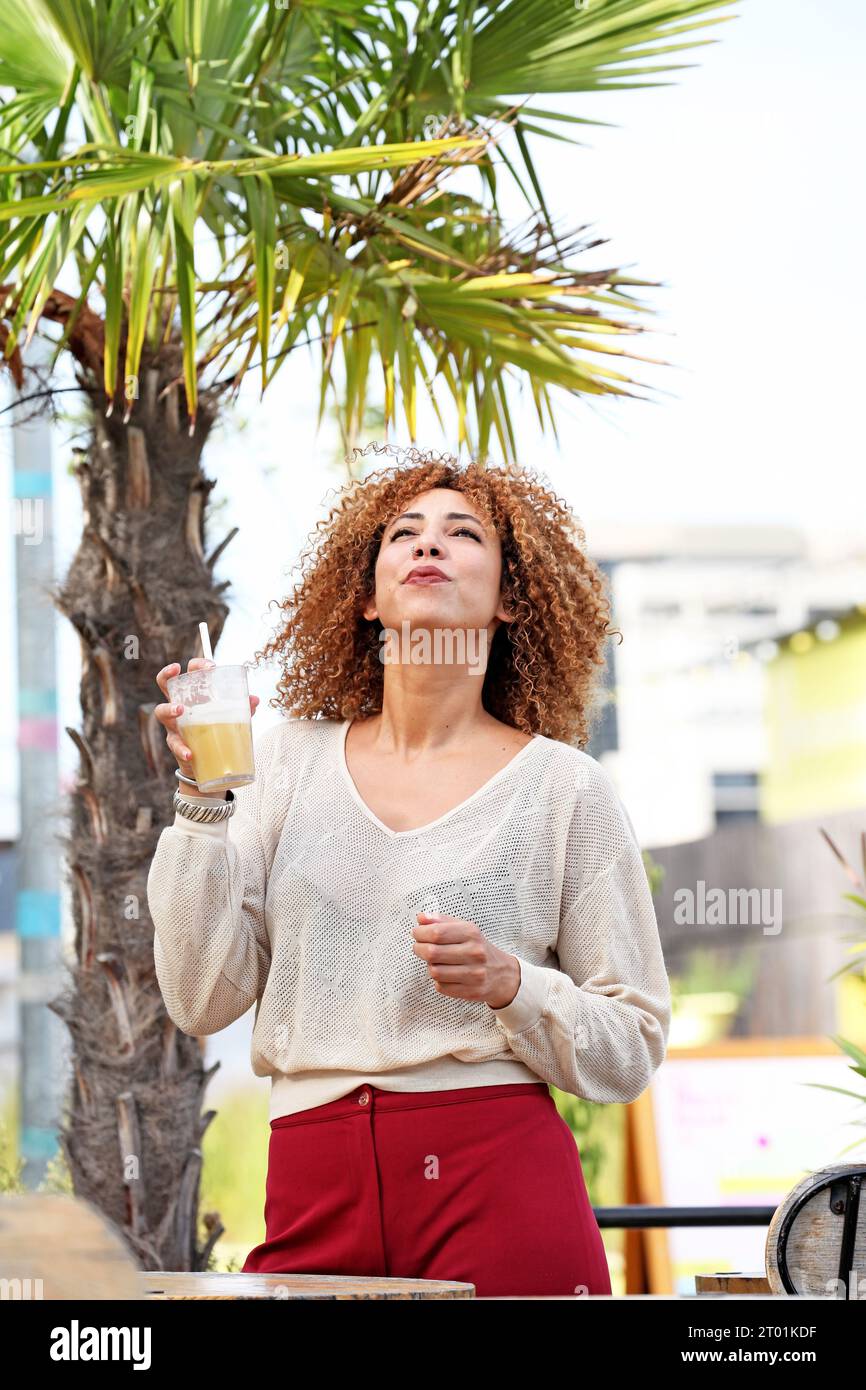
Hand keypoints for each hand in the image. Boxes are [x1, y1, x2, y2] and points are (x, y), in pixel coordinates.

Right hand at [154, 658, 259, 792]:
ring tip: (180, 710)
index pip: (191, 673)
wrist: (209, 764)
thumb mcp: (231, 719)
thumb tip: (254, 700)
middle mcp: (180, 706)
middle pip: (166, 685)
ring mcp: (174, 725)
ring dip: (169, 709)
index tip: (210, 666)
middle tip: (176, 670)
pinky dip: (182, 749)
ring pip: (161, 713)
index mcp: (195, 696)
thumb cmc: (218, 731)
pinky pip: (174, 744)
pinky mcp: (176, 744)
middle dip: (167, 675)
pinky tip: (190, 753)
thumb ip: (242, 709)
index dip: (197, 665)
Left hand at [411, 913, 520, 1008]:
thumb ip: (442, 921)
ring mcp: (474, 974)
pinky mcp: (472, 991)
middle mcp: (475, 953)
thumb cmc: (478, 948)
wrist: (502, 973)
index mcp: (471, 933)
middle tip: (419, 947)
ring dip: (429, 966)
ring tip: (434, 961)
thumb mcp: (464, 929)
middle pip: (432, 952)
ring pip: (435, 971)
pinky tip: (445, 974)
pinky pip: (441, 987)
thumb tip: (421, 917)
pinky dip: (438, 981)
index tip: (416, 933)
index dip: (420, 933)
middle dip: (419, 949)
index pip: (437, 932)